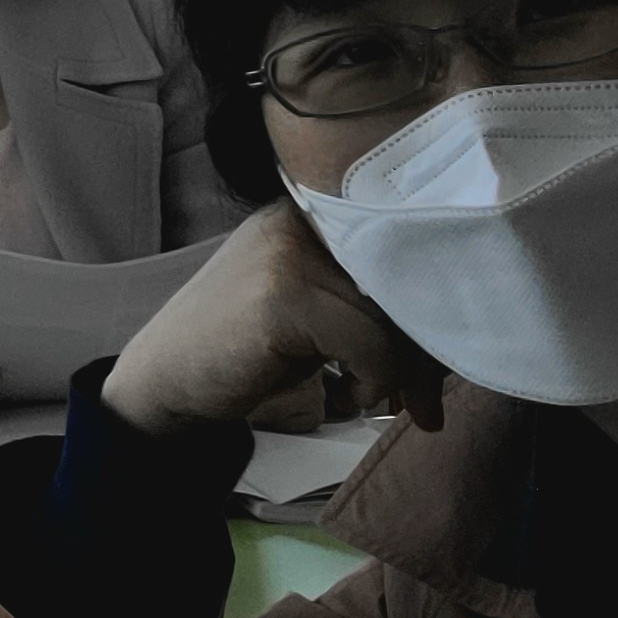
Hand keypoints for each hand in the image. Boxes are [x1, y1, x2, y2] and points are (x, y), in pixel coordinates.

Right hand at [103, 200, 442, 439]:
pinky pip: (369, 343)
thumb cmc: (244, 350)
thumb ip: (361, 297)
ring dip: (399, 374)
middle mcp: (297, 221)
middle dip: (425, 351)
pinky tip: (343, 397)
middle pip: (403, 280)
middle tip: (427, 404)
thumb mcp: (308, 308)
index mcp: (305, 214)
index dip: (428, 307)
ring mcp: (287, 255)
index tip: (435, 363)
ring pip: (392, 315)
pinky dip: (371, 382)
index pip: (400, 248)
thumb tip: (453, 324)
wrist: (164, 380)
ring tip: (371, 400)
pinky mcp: (283, 298)